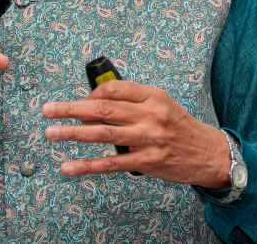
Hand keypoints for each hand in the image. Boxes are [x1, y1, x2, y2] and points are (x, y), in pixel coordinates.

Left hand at [42, 80, 230, 188]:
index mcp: (153, 96)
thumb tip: (92, 105)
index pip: (114, 89)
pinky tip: (69, 167)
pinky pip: (112, 163)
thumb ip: (132, 101)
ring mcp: (149, 139)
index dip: (91, 94)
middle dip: (71, 109)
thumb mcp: (161, 104)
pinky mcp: (148, 162)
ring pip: (103, 134)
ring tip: (51, 133)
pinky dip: (87, 165)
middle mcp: (150, 115)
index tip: (77, 102)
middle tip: (48, 111)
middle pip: (103, 108)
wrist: (209, 153)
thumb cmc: (178, 126)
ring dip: (73, 134)